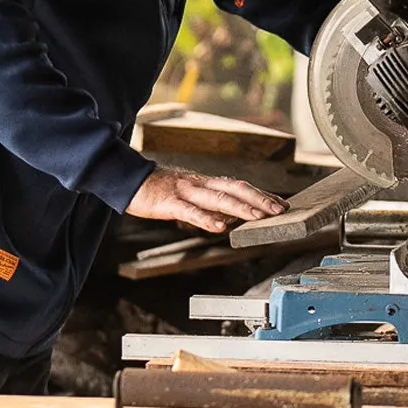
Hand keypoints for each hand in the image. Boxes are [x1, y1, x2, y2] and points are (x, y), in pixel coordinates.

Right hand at [126, 167, 285, 232]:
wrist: (126, 179)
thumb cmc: (157, 190)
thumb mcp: (187, 195)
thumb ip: (207, 204)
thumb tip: (229, 216)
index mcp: (205, 183)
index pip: (239, 186)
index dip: (261, 195)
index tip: (281, 203)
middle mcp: (200, 184)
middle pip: (236, 189)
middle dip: (260, 199)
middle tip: (281, 209)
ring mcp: (185, 191)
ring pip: (218, 199)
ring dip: (241, 208)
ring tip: (259, 217)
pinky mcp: (169, 202)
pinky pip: (190, 211)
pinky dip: (206, 219)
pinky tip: (220, 227)